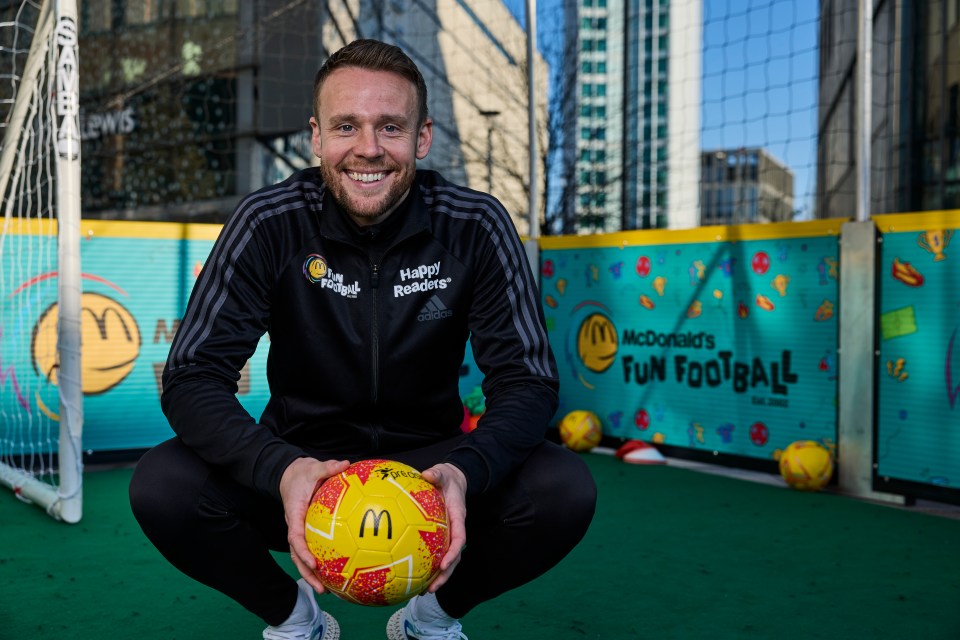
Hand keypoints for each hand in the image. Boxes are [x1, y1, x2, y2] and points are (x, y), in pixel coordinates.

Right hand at [280, 456, 350, 592]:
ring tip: (328, 590)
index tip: (314, 562)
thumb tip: (345, 463)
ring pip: (301, 557)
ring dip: (312, 574)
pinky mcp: (306, 531)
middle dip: (307, 573)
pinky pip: (311, 549)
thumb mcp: (313, 467)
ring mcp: (299, 530)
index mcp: (294, 513)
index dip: (303, 551)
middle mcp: (294, 526)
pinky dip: (320, 563)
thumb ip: (328, 467)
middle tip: (322, 589)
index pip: (295, 536)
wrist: (289, 473)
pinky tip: (336, 573)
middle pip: (296, 556)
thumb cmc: (301, 473)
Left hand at [420, 462, 466, 591]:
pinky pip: (435, 554)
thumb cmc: (446, 477)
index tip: (444, 564)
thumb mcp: (443, 472)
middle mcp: (455, 530)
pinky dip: (429, 568)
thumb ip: (436, 473)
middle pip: (454, 558)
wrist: (453, 480)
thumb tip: (426, 474)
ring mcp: (449, 535)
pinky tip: (414, 578)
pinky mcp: (440, 537)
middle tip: (432, 589)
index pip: (459, 538)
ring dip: (438, 578)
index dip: (453, 552)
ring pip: (447, 561)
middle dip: (445, 575)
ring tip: (423, 592)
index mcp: (458, 517)